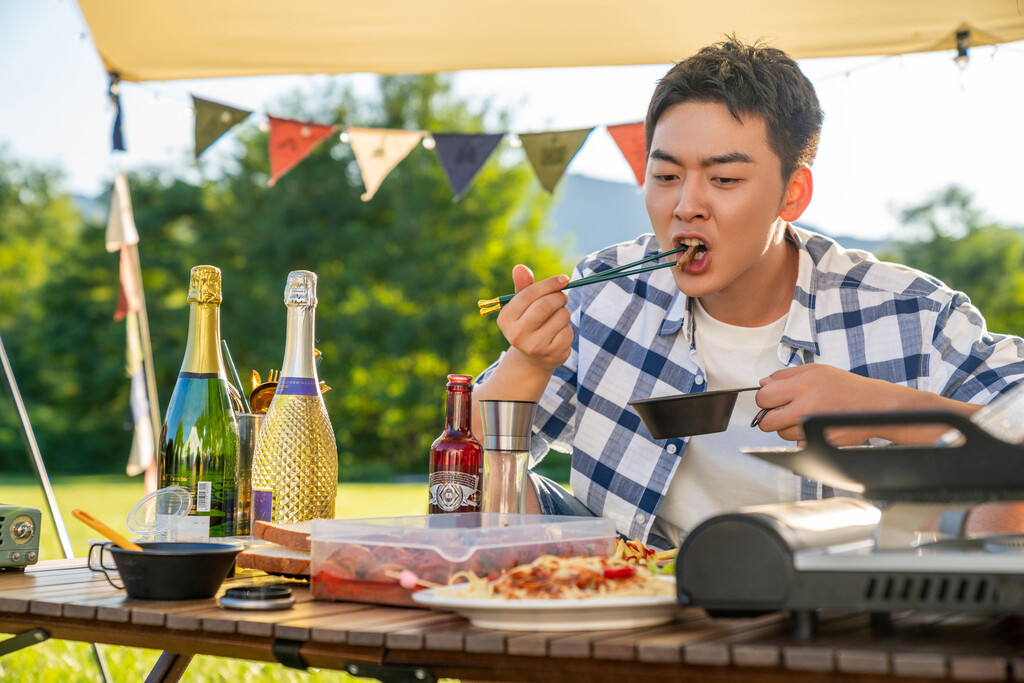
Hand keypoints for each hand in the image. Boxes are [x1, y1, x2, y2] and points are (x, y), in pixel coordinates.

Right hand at [496, 265, 573, 371]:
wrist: (533, 356)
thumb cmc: (528, 322)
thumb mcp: (522, 305)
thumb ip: (523, 286)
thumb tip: (520, 268)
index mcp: (505, 319)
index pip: (528, 295)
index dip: (549, 284)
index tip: (563, 279)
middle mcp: (516, 335)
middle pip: (544, 306)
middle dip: (559, 296)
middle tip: (563, 296)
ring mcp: (534, 347)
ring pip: (560, 317)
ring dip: (565, 311)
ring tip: (558, 315)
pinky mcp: (552, 355)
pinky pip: (568, 332)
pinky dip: (568, 327)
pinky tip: (559, 331)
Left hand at [753, 363, 972, 445]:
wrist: (875, 405)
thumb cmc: (846, 387)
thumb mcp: (816, 371)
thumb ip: (785, 376)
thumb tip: (763, 383)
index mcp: (802, 385)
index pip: (763, 397)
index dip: (765, 400)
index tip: (771, 400)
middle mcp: (805, 407)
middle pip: (766, 422)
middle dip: (770, 418)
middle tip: (783, 412)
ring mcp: (812, 427)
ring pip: (782, 434)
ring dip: (788, 427)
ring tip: (806, 415)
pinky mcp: (820, 442)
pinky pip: (798, 443)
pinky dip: (802, 437)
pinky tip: (815, 426)